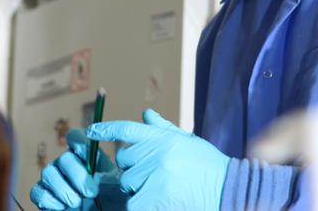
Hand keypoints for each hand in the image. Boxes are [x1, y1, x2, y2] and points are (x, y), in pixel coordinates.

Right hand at [29, 129, 127, 209]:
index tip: (87, 155)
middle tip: (90, 192)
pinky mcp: (44, 194)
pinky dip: (49, 200)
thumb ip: (109, 178)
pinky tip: (63, 207)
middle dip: (77, 176)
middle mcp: (67, 162)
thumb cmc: (113, 198)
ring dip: (63, 189)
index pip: (75, 137)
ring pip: (48, 173)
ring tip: (76, 202)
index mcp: (85, 154)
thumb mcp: (117, 186)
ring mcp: (54, 177)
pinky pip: (37, 191)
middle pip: (64, 158)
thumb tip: (96, 177)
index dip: (78, 143)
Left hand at [87, 109, 229, 210]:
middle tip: (152, 173)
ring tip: (159, 187)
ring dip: (135, 187)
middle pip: (124, 159)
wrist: (227, 189)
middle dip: (132, 166)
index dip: (105, 129)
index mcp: (164, 137)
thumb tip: (145, 114)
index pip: (127, 129)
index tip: (90, 131)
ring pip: (127, 181)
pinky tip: (152, 200)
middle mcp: (158, 153)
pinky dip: (136, 203)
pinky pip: (132, 202)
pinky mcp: (157, 197)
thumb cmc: (207, 165)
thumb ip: (162, 129)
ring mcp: (157, 175)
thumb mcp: (186, 142)